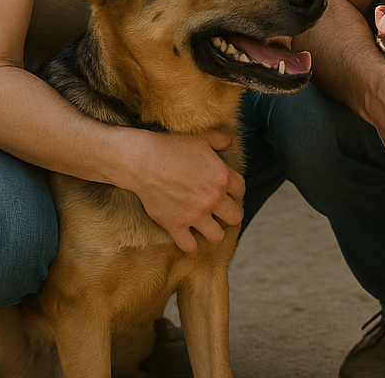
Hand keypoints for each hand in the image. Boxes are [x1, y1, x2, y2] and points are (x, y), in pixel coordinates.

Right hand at [130, 129, 245, 252]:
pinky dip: (192, 246)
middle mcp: (213, 198)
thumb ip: (220, 139)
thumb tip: (229, 141)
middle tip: (221, 214)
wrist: (143, 161)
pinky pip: (190, 246)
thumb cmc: (171, 147)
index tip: (230, 196)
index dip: (237, 195)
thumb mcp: (201, 137)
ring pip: (217, 236)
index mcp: (222, 177)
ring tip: (208, 227)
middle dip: (230, 216)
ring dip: (214, 232)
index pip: (241, 192)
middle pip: (235, 217)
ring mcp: (194, 214)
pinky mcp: (176, 225)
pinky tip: (190, 240)